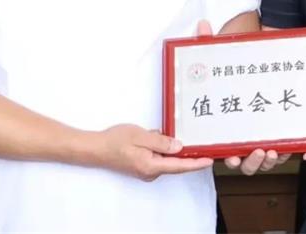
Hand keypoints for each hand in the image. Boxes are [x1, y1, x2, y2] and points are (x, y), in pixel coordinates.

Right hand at [92, 124, 212, 180]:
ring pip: (165, 157)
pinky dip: (158, 145)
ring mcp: (146, 170)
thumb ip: (161, 142)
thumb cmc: (116, 141)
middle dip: (180, 149)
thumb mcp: (140, 136)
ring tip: (156, 132)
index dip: (196, 163)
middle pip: (174, 162)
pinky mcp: (142, 165)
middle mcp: (151, 172)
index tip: (210, 160)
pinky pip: (157, 155)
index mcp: (151, 166)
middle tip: (188, 138)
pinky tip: (151, 135)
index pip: (179, 166)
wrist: (96, 148)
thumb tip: (179, 147)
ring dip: (166, 145)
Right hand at [194, 20, 291, 174]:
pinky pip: (282, 153)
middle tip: (258, 150)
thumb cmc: (241, 65)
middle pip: (245, 162)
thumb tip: (202, 25)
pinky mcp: (281, 135)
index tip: (232, 156)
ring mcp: (263, 137)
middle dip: (251, 162)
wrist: (263, 63)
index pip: (226, 149)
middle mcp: (244, 136)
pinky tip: (287, 147)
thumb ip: (211, 42)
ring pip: (263, 162)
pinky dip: (285, 154)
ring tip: (272, 150)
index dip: (229, 157)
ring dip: (267, 162)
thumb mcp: (226, 54)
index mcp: (229, 125)